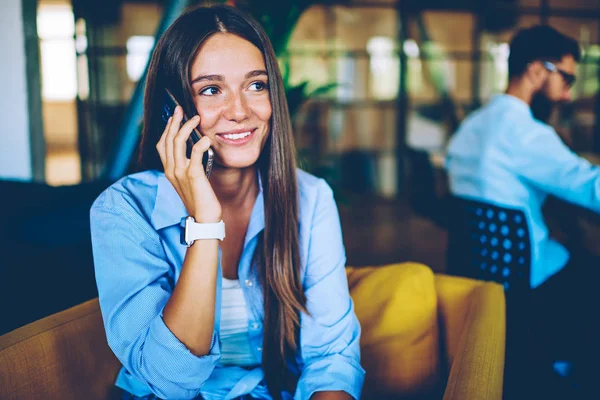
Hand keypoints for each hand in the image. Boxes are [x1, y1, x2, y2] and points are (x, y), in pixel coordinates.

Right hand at [156, 106, 221, 222]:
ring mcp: (180, 173)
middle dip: (174, 122)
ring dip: (186, 127)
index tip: (173, 117)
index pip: (162, 145)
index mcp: (168, 170)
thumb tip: (194, 149)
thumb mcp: (188, 180)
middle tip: (180, 109)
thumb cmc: (199, 199)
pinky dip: (200, 144)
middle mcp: (171, 170)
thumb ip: (186, 166)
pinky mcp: (193, 176)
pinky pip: (194, 155)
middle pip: (167, 139)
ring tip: (196, 118)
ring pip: (177, 143)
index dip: (166, 129)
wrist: (203, 218)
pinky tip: (206, 139)